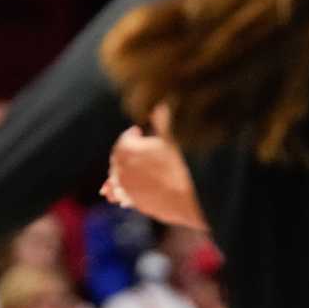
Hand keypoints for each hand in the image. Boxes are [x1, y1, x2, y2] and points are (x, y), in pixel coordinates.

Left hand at [103, 111, 206, 229]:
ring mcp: (127, 188)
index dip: (132, 134)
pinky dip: (124, 193)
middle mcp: (122, 170)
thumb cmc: (181, 164)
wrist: (190, 197)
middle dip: (125, 153)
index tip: (138, 131)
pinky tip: (124, 196)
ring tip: (124, 174)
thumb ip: (162, 120)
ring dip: (120, 175)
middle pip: (119, 160)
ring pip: (118, 180)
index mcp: (127, 150)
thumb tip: (160, 105)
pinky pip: (125, 196)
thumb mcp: (172, 137)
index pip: (124, 139)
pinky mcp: (136, 202)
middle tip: (135, 150)